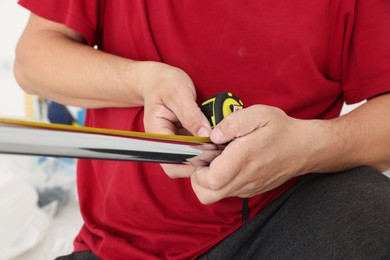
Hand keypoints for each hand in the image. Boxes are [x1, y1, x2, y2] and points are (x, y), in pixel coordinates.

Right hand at [137, 62, 211, 176]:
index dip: (192, 161)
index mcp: (156, 133)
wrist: (159, 79)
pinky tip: (216, 138)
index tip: (210, 152)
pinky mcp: (183, 138)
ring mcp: (173, 141)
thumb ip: (192, 114)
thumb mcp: (178, 93)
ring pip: (190, 159)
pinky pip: (195, 148)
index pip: (171, 159)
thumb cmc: (164, 83)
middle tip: (219, 149)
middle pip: (181, 164)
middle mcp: (163, 142)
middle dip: (201, 160)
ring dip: (205, 154)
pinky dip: (206, 145)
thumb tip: (206, 134)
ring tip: (220, 143)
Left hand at [190, 105, 315, 203]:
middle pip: (207, 195)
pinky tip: (228, 165)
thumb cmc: (281, 130)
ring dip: (207, 182)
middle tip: (203, 160)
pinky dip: (221, 182)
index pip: (211, 179)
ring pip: (215, 196)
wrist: (304, 148)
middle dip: (197, 179)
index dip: (198, 170)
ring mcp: (248, 187)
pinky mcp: (250, 190)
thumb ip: (232, 122)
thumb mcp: (258, 114)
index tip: (201, 155)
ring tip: (215, 161)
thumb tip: (213, 135)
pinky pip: (227, 192)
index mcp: (244, 158)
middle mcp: (245, 178)